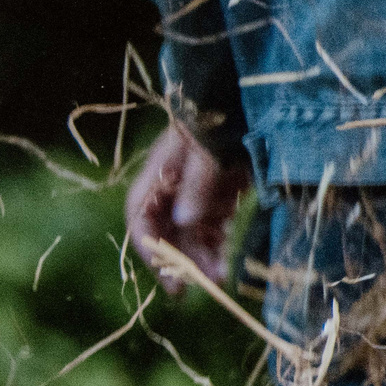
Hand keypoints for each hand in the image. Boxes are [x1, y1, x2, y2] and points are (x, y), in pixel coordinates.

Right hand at [126, 122, 249, 292]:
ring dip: (201, 258)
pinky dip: (218, 246)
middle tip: (196, 286)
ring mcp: (195, 193)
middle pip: (166, 232)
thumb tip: (184, 221)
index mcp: (158, 174)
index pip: (140, 217)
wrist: (245, 100)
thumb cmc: (220, 119)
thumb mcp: (208, 149)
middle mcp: (171, 188)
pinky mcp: (219, 195)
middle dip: (179, 261)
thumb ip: (197, 184)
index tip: (165, 271)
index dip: (148, 246)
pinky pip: (213, 228)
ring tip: (219, 279)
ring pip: (190, 235)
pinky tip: (227, 261)